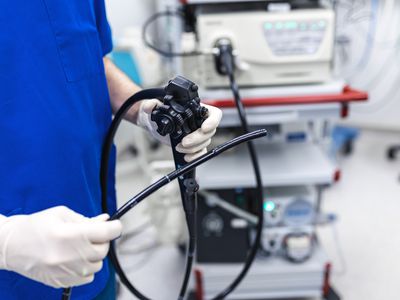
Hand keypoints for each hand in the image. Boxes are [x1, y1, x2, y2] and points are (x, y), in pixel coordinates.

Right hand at [0, 206, 121, 287]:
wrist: (10, 245)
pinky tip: (75, 259)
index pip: (107, 233)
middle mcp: (70, 256)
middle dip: (102, 240)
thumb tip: (106, 221)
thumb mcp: (62, 214)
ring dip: (94, 255)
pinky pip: (87, 277)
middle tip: (91, 235)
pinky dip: (86, 268)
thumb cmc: (35, 226)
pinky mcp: (61, 282)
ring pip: (97, 265)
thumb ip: (87, 219)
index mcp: (71, 235)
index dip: (115, 227)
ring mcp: (66, 272)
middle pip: (103, 250)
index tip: (115, 225)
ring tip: (80, 247)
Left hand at [136, 100, 222, 161]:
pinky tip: (186, 157)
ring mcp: (198, 134)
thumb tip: (150, 105)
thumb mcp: (155, 106)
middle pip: (209, 131)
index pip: (214, 114)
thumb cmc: (160, 112)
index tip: (204, 128)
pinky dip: (195, 156)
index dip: (212, 121)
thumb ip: (152, 104)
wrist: (155, 124)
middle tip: (184, 142)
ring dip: (193, 148)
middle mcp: (200, 121)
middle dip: (197, 139)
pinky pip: (200, 152)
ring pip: (205, 143)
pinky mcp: (194, 145)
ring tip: (179, 147)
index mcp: (197, 109)